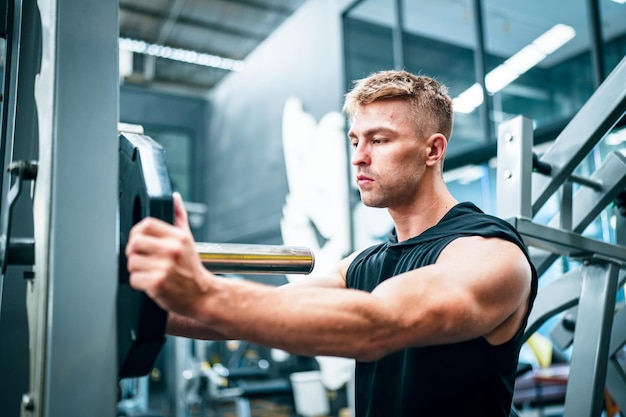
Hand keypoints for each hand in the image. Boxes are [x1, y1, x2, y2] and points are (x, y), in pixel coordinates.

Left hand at [126, 192, 209, 316]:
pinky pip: (134, 279)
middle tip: (141, 258)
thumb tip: (174, 198)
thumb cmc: (192, 269)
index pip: (146, 224)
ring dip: (136, 269)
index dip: (137, 232)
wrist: (202, 295)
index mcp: (178, 237)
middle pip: (134, 242)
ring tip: (149, 272)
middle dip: (133, 252)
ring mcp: (164, 267)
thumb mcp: (188, 240)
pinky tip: (150, 283)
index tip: (139, 241)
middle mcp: (171, 250)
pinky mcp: (157, 283)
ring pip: (132, 262)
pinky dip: (139, 283)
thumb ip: (179, 217)